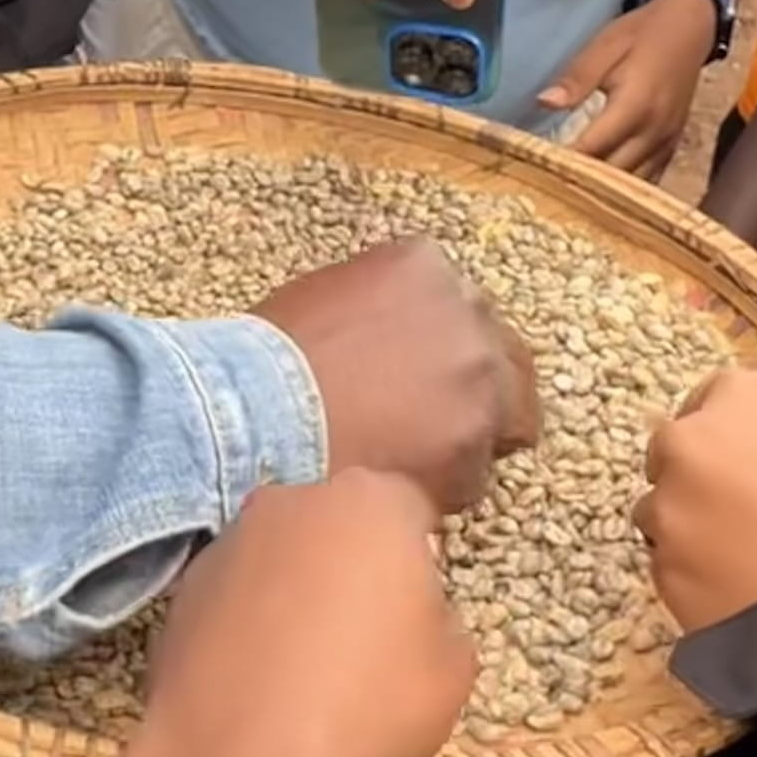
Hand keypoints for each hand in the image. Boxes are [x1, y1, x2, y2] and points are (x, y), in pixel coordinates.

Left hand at [142, 477, 477, 756]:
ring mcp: (223, 548)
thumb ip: (439, 622)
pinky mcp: (176, 600)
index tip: (421, 600)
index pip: (408, 505)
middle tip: (365, 634)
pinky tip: (255, 689)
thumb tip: (416, 619)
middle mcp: (289, 504)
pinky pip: (229, 606)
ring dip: (290, 598)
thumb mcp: (453, 669)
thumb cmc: (373, 701)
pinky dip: (243, 634)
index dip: (420, 552)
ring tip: (303, 672)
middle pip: (333, 524)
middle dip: (349, 565)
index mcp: (370, 503)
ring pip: (274, 562)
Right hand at [255, 241, 537, 519]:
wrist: (253, 417)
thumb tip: (389, 344)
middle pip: (503, 360)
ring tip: (413, 465)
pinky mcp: (472, 447)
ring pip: (503, 423)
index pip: (464, 311)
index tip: (423, 379)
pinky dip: (442, 489)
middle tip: (437, 428)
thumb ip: (381, 310)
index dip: (444, 352)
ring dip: (466, 443)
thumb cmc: (265, 362)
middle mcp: (468, 315)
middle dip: (477, 393)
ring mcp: (477, 382)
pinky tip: (395, 486)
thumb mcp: (326, 299)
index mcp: (426, 267)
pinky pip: (473, 478)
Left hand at [535, 0, 722, 181]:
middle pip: (611, 175)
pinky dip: (624, 188)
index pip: (591, 148)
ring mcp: (666, 143)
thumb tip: (545, 103)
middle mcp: (654, 132)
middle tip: (544, 187)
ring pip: (631, 185)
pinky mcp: (672, 147)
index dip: (562, 163)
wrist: (691, 27)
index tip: (533, 171)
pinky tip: (600, 191)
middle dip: (578, 183)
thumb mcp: (605, 45)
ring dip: (601, 192)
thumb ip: (577, 78)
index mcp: (635, 106)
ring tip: (568, 192)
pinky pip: (648, 180)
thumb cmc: (642, 34)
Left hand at [635, 364, 756, 633]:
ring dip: (691, 529)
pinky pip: (667, 566)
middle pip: (676, 450)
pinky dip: (692, 576)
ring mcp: (667, 504)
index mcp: (748, 394)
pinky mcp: (660, 568)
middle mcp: (692, 437)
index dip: (736, 435)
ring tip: (744, 562)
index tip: (752, 461)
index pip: (717, 397)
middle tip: (746, 514)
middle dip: (700, 477)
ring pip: (662, 512)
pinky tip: (736, 594)